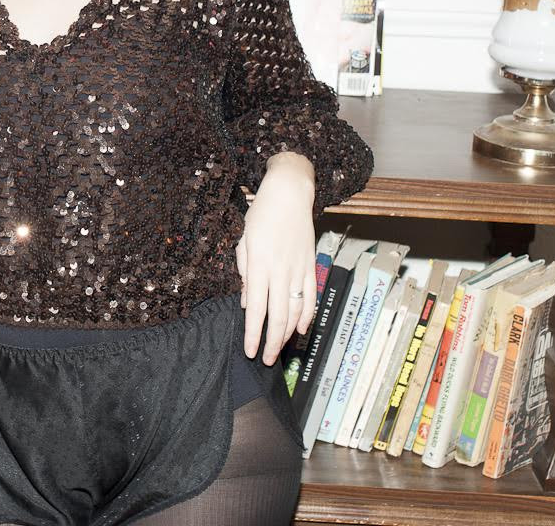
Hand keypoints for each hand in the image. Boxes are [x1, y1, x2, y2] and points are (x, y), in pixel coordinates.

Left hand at [236, 157, 316, 364]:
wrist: (289, 194)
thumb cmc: (261, 214)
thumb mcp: (244, 241)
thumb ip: (244, 272)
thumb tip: (246, 302)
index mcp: (259, 265)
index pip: (256, 308)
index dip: (253, 333)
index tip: (250, 351)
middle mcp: (280, 271)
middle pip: (277, 316)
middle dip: (271, 342)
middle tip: (266, 360)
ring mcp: (298, 269)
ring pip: (295, 310)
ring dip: (288, 333)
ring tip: (279, 348)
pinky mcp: (310, 265)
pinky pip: (310, 297)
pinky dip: (307, 315)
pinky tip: (301, 329)